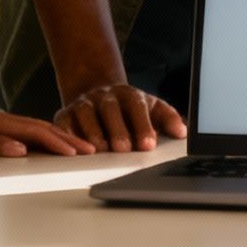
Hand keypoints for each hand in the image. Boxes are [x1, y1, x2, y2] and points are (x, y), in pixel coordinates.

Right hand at [54, 83, 187, 151]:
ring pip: (86, 114)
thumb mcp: (151, 109)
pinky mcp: (65, 113)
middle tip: (123, 149)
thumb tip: (183, 132)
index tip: (148, 144)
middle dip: (117, 130)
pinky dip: (67, 134)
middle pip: (110, 110)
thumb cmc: (129, 109)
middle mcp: (105, 96)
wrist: (99, 94)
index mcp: (129, 94)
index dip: (143, 125)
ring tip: (99, 152)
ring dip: (92, 133)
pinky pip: (64, 123)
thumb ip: (167, 119)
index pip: (137, 107)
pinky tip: (73, 149)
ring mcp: (84, 103)